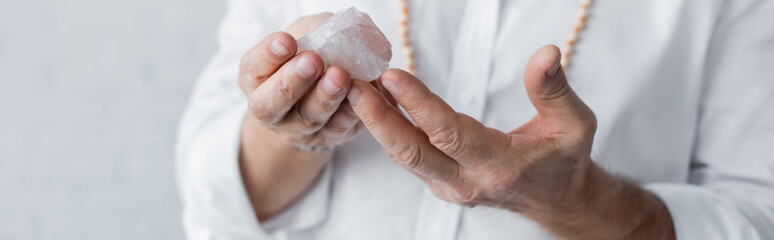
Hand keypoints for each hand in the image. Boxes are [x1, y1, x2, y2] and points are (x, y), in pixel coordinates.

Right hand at [237, 13, 362, 220]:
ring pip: (308, 118)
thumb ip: (313, 31)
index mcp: (256, 78)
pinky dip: (349, 113)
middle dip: (292, 81)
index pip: (253, 68)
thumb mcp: (304, 36)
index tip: (286, 41)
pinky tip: (358, 96)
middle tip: (312, 61)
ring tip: (339, 76)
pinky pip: (337, 129)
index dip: (267, 55)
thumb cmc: (308, 56)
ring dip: (324, 98)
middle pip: (271, 103)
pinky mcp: (327, 138)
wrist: (317, 97)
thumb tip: (335, 30)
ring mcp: (297, 128)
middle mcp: (270, 108)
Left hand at [347, 45, 674, 238]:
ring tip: (357, 86)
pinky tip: (378, 102)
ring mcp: (451, 188)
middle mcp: (468, 182)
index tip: (392, 76)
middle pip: (411, 152)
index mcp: (499, 166)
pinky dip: (390, 130)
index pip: (449, 134)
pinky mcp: (441, 185)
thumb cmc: (564, 159)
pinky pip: (409, 157)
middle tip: (352, 84)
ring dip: (378, 122)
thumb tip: (546, 52)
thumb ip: (554, 89)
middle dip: (378, 118)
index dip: (418, 105)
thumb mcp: (574, 124)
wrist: (556, 199)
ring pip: (404, 156)